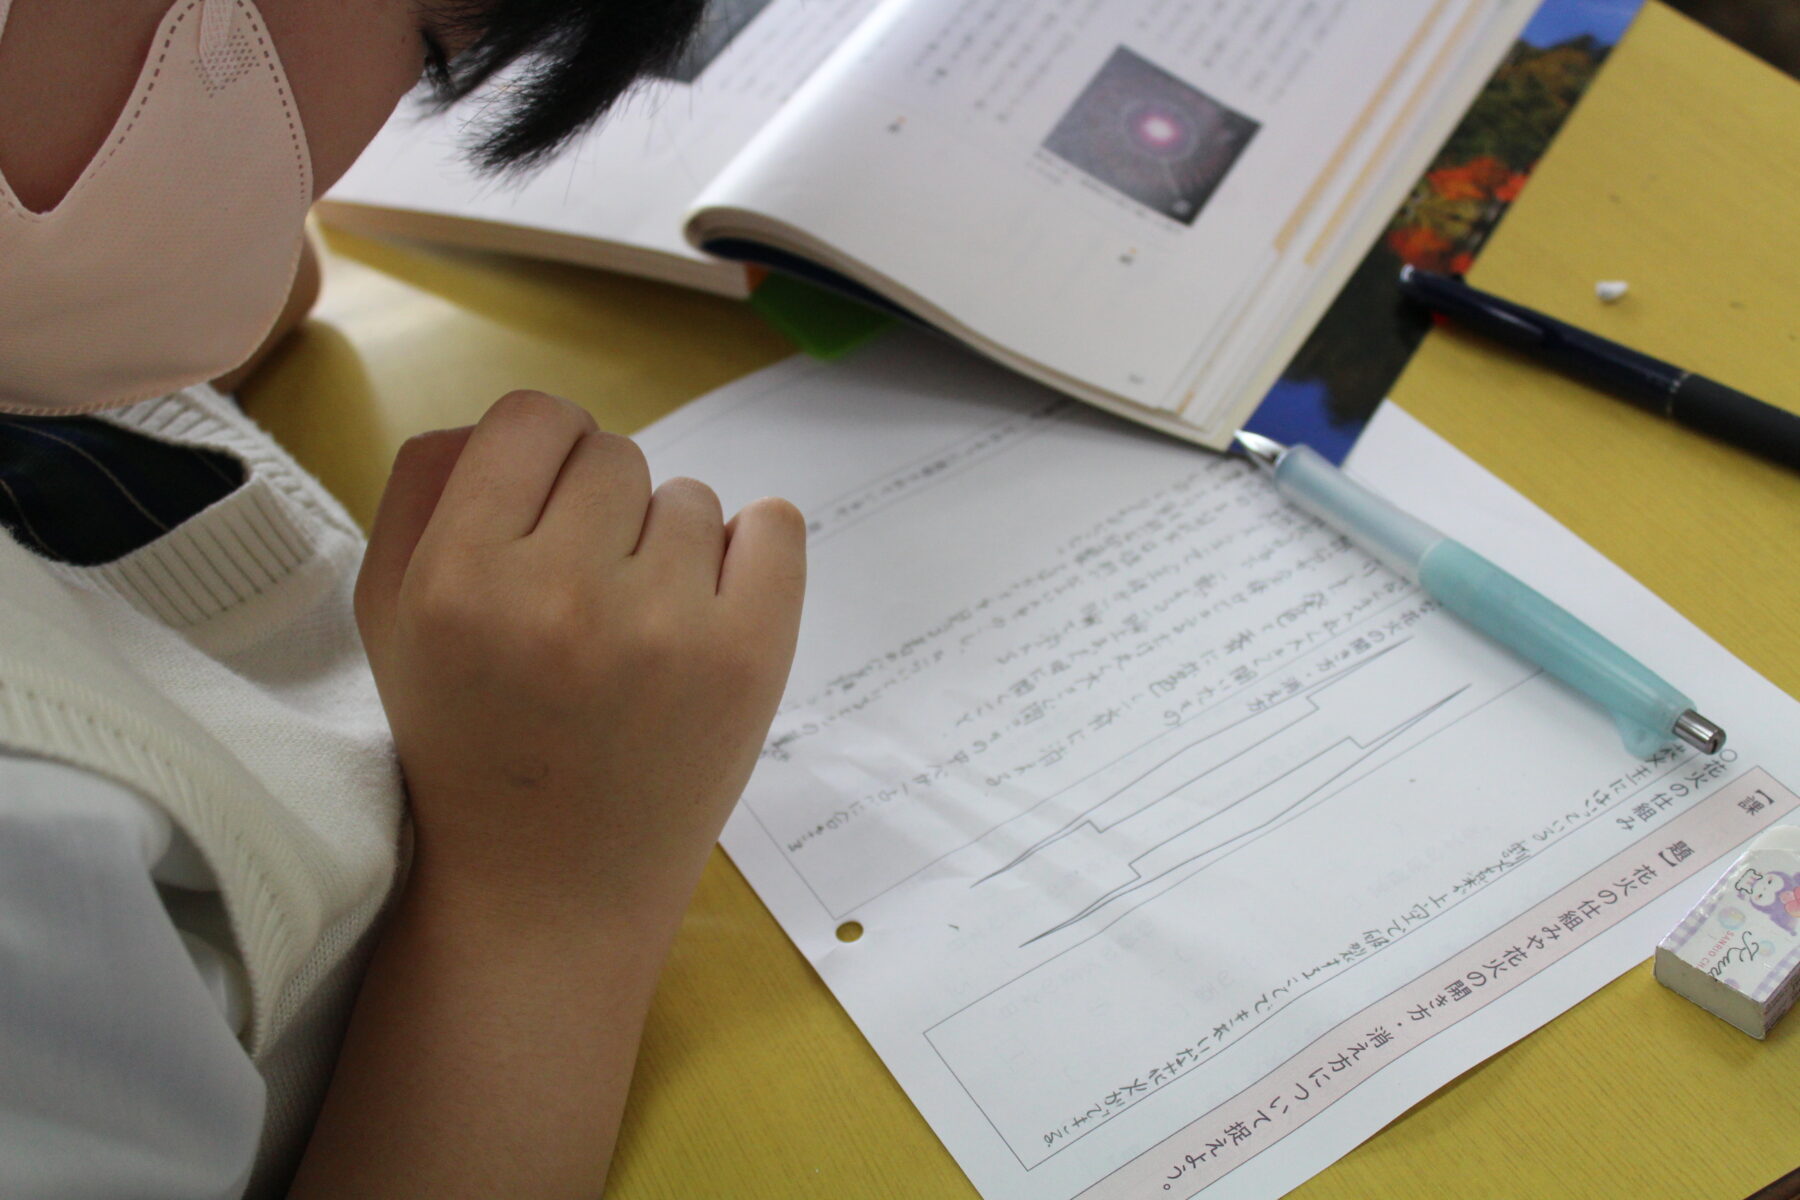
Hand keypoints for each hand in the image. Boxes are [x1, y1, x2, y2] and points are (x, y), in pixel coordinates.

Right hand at [354, 390, 804, 919]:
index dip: (541, 455)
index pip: (530, 417)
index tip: (546, 512)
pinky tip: (710, 611)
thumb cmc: (467, 742)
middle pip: (614, 454)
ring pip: (691, 498)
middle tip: (587, 601)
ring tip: (636, 638)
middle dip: (602, 512)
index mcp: (459, 578)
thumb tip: (494, 421)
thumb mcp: (392, 619)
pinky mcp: (749, 658)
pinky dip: (753, 553)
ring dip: (670, 549)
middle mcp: (560, 593)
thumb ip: (423, 494)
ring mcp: (665, 627)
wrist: (549, 891)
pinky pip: (775, 526)